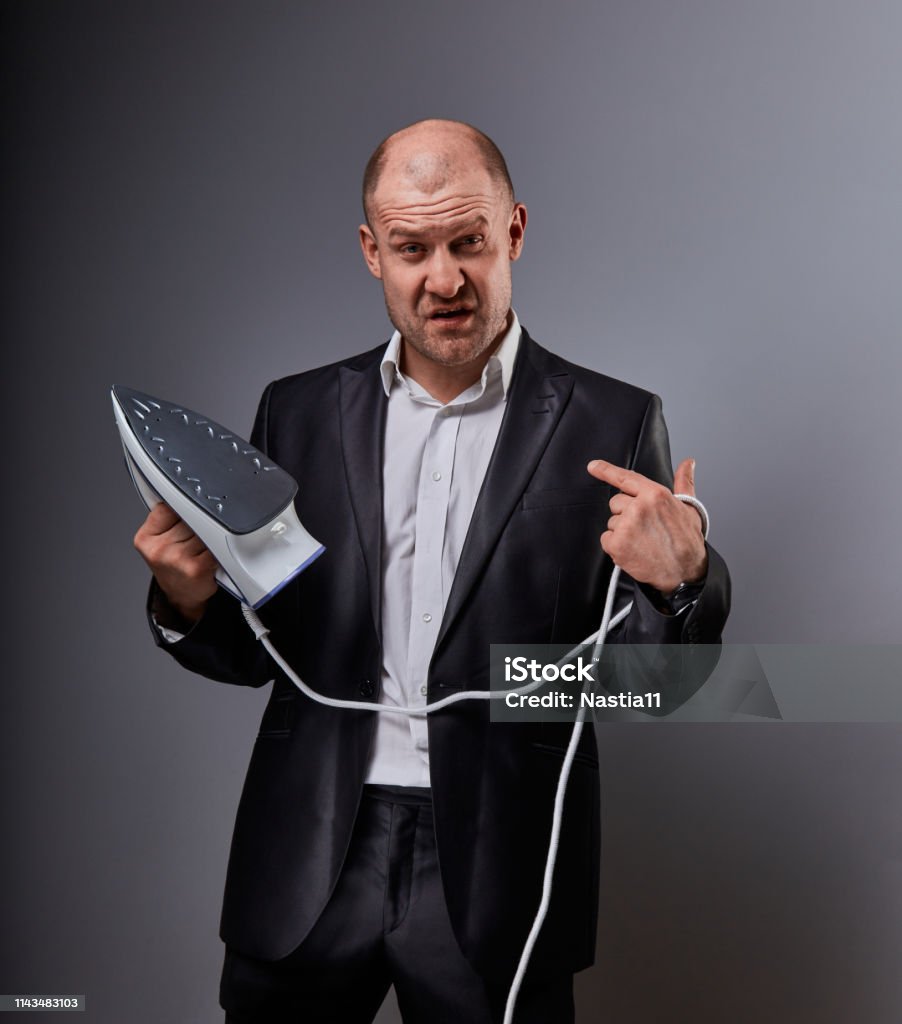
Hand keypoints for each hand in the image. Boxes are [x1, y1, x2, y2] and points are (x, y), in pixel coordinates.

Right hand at [133, 503, 218, 623]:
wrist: (182, 595)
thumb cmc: (174, 565)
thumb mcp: (160, 539)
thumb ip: (168, 517)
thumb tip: (188, 491)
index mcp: (146, 538)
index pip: (169, 506)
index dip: (185, 507)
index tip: (193, 509)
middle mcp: (158, 549)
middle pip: (191, 517)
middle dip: (200, 522)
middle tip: (199, 535)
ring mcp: (177, 559)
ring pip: (205, 530)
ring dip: (212, 536)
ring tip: (205, 547)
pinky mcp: (196, 568)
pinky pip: (216, 546)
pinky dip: (221, 549)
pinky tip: (214, 557)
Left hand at [586, 457, 707, 594]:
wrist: (684, 572)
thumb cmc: (687, 540)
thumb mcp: (689, 507)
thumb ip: (684, 482)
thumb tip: (688, 463)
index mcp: (655, 494)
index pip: (626, 478)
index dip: (606, 470)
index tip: (592, 466)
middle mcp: (639, 507)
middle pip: (616, 503)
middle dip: (626, 514)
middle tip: (646, 528)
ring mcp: (627, 525)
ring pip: (612, 522)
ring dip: (623, 532)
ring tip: (643, 541)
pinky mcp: (617, 544)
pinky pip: (606, 538)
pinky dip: (616, 546)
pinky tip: (634, 550)